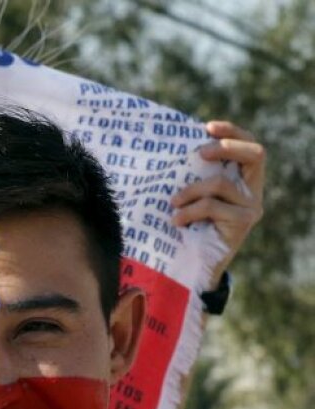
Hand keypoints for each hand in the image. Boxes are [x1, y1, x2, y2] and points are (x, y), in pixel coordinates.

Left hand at [171, 121, 264, 289]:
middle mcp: (254, 190)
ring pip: (221, 184)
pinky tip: (176, 220)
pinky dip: (190, 211)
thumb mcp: (192, 197)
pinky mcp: (243, 223)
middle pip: (255, 154)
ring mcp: (251, 207)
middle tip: (199, 152)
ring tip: (173, 203)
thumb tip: (170, 150)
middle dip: (226, 147)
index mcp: (244, 179)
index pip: (249, 146)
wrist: (194, 264)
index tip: (207, 126)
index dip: (232, 132)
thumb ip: (194, 177)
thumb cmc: (188, 227)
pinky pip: (213, 206)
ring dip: (190, 191)